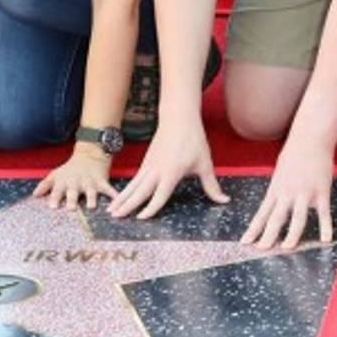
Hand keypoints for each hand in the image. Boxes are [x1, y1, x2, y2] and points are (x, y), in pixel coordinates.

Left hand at [33, 144, 117, 209]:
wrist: (89, 154)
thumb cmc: (70, 169)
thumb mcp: (56, 175)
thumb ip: (45, 186)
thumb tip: (34, 196)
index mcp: (64, 182)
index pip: (57, 191)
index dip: (55, 198)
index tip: (53, 206)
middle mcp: (76, 183)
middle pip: (73, 192)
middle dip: (72, 199)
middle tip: (71, 208)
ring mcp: (90, 182)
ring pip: (91, 192)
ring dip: (91, 199)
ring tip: (91, 206)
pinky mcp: (102, 182)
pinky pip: (108, 189)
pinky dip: (114, 195)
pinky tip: (117, 200)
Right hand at [109, 119, 228, 219]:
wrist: (178, 118)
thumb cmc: (193, 141)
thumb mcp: (205, 164)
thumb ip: (212, 186)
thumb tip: (225, 200)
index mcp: (171, 172)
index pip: (159, 194)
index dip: (151, 208)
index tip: (141, 218)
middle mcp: (156, 170)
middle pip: (139, 191)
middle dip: (126, 205)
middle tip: (114, 217)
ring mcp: (149, 165)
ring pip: (133, 185)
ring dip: (121, 198)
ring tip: (111, 210)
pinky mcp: (146, 162)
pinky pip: (134, 179)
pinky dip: (126, 189)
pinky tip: (121, 197)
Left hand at [240, 135, 333, 250]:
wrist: (309, 139)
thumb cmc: (294, 155)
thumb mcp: (279, 173)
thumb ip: (277, 190)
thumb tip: (274, 204)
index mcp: (275, 190)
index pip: (262, 213)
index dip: (253, 229)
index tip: (245, 242)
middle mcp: (287, 193)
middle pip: (276, 218)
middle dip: (267, 236)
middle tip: (261, 250)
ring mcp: (304, 193)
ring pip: (297, 217)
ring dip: (292, 234)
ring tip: (287, 248)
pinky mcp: (321, 191)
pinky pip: (323, 212)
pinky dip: (325, 226)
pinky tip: (326, 239)